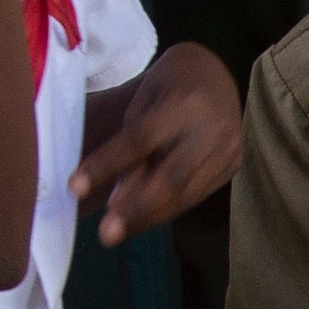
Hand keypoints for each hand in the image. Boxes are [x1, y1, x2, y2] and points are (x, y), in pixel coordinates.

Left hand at [71, 40, 241, 242]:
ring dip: (149, 218)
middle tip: (106, 234)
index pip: (141, 139)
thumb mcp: (142, 105)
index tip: (75, 188)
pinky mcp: (233, 166)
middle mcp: (212, 128)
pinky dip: (167, 210)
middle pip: (172, 176)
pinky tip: (143, 220)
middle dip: (137, 209)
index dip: (107, 165)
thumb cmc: (169, 86)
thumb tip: (116, 200)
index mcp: (184, 103)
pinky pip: (196, 196)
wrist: (216, 73)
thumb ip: (129, 148)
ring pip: (186, 194)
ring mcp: (228, 150)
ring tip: (117, 233)